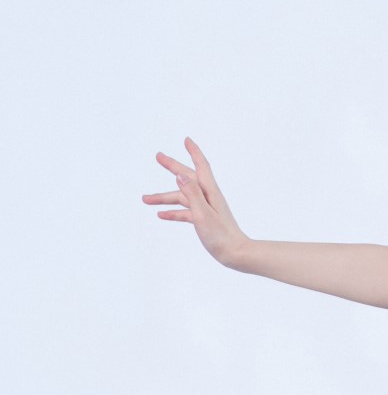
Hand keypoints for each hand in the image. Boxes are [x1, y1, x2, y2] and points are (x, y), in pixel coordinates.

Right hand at [142, 137, 248, 264]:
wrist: (235, 254)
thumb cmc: (221, 236)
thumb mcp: (203, 214)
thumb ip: (192, 194)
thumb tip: (180, 175)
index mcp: (210, 192)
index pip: (201, 166)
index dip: (193, 152)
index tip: (186, 140)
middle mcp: (207, 197)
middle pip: (187, 178)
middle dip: (173, 167)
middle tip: (158, 156)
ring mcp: (205, 208)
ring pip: (181, 198)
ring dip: (164, 198)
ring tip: (144, 199)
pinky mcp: (203, 220)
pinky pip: (185, 212)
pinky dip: (173, 212)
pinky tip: (160, 214)